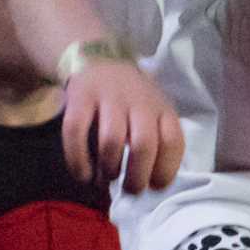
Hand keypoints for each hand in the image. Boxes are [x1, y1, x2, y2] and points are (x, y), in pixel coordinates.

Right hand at [61, 56, 182, 191]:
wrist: (99, 60)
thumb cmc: (131, 99)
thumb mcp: (154, 112)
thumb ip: (156, 140)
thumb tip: (150, 185)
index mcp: (162, 109)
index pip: (173, 141)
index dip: (166, 169)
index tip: (155, 186)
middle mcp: (139, 102)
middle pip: (144, 145)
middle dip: (137, 177)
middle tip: (130, 190)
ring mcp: (108, 98)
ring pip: (111, 140)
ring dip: (109, 168)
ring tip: (106, 180)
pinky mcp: (80, 97)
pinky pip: (76, 132)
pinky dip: (78, 160)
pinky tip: (83, 174)